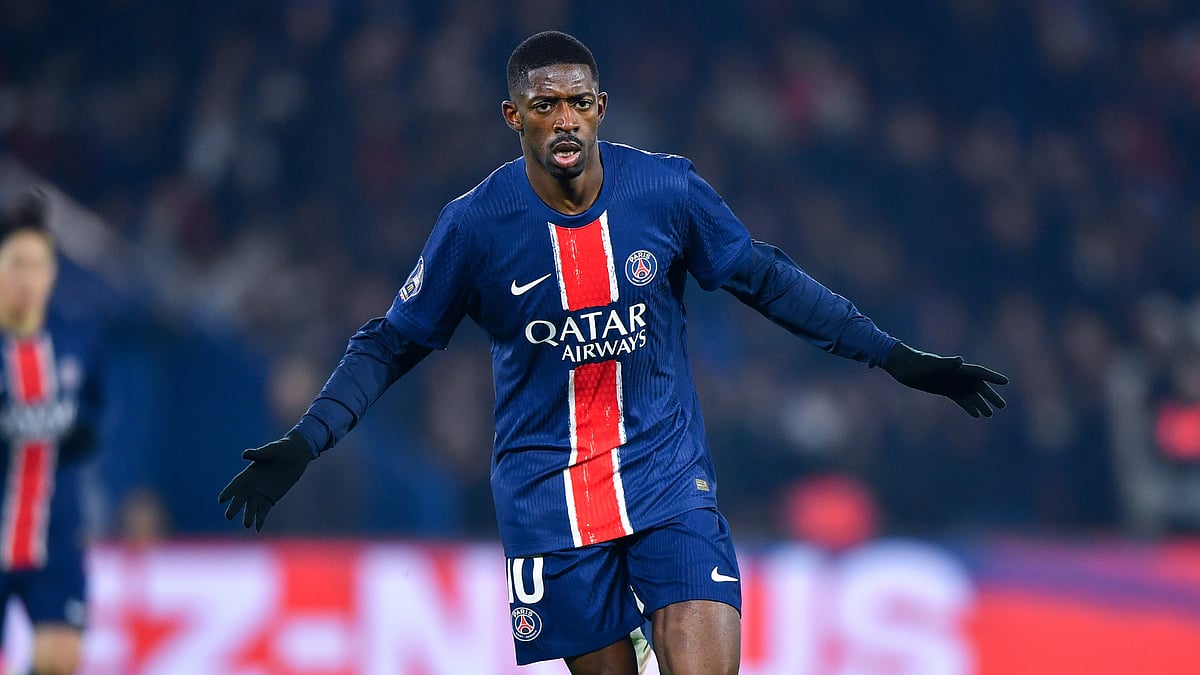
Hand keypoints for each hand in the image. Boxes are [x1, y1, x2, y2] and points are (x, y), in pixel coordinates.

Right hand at [218, 432, 312, 530]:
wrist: (297, 454)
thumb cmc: (283, 448)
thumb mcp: (272, 450)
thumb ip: (259, 453)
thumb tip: (245, 454)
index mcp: (251, 472)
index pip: (238, 483)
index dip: (229, 491)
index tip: (221, 500)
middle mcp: (253, 484)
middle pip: (241, 497)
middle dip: (235, 507)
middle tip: (228, 516)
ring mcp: (261, 492)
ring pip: (251, 506)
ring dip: (248, 515)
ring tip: (247, 525)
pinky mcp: (271, 498)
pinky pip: (263, 510)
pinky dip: (260, 519)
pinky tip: (257, 529)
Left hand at [883, 342, 1008, 417]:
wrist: (902, 366)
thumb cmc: (916, 363)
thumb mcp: (929, 365)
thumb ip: (945, 363)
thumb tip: (960, 360)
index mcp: (956, 368)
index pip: (978, 372)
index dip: (992, 377)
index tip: (1006, 382)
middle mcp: (956, 375)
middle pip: (978, 386)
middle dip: (990, 395)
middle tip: (1002, 406)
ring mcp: (951, 383)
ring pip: (970, 394)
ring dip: (980, 403)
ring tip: (990, 415)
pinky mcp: (944, 390)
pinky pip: (959, 399)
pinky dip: (968, 406)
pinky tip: (976, 415)